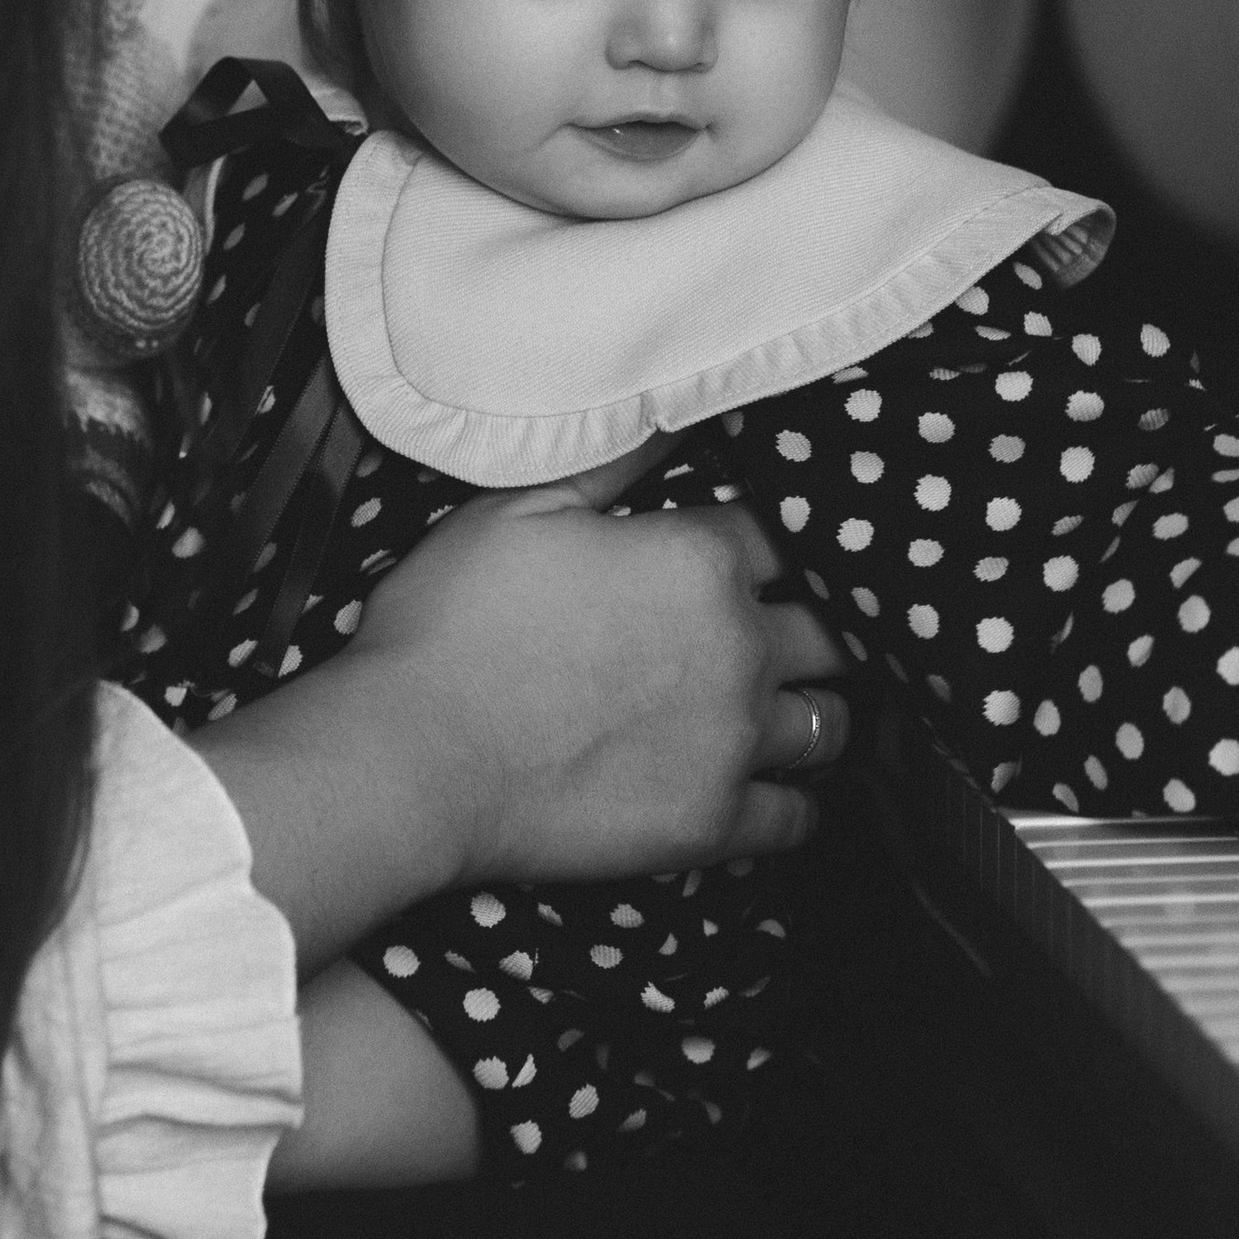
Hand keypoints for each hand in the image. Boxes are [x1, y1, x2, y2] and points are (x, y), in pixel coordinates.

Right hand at [196, 479, 848, 964]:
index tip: (756, 563)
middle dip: (812, 627)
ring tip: (789, 712)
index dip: (769, 546)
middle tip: (785, 639)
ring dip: (813, 711)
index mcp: (700, 560)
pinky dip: (795, 804)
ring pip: (828, 722)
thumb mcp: (519, 511)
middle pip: (827, 629)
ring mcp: (734, 740)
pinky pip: (798, 818)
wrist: (409, 758)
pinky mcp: (713, 823)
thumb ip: (614, 465)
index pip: (783, 537)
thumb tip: (675, 415)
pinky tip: (780, 794)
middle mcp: (739, 646)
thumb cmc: (450, 627)